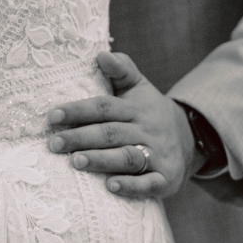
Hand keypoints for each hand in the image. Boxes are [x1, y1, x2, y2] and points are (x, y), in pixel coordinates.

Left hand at [46, 52, 201, 198]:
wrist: (190, 139)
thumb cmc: (150, 113)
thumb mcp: (139, 88)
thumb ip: (122, 70)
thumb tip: (101, 55)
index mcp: (135, 109)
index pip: (104, 107)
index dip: (78, 111)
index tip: (52, 116)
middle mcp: (146, 131)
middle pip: (111, 133)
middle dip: (81, 138)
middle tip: (54, 144)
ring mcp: (157, 155)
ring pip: (127, 157)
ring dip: (101, 160)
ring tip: (76, 162)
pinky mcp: (165, 179)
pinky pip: (149, 184)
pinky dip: (132, 186)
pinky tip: (112, 187)